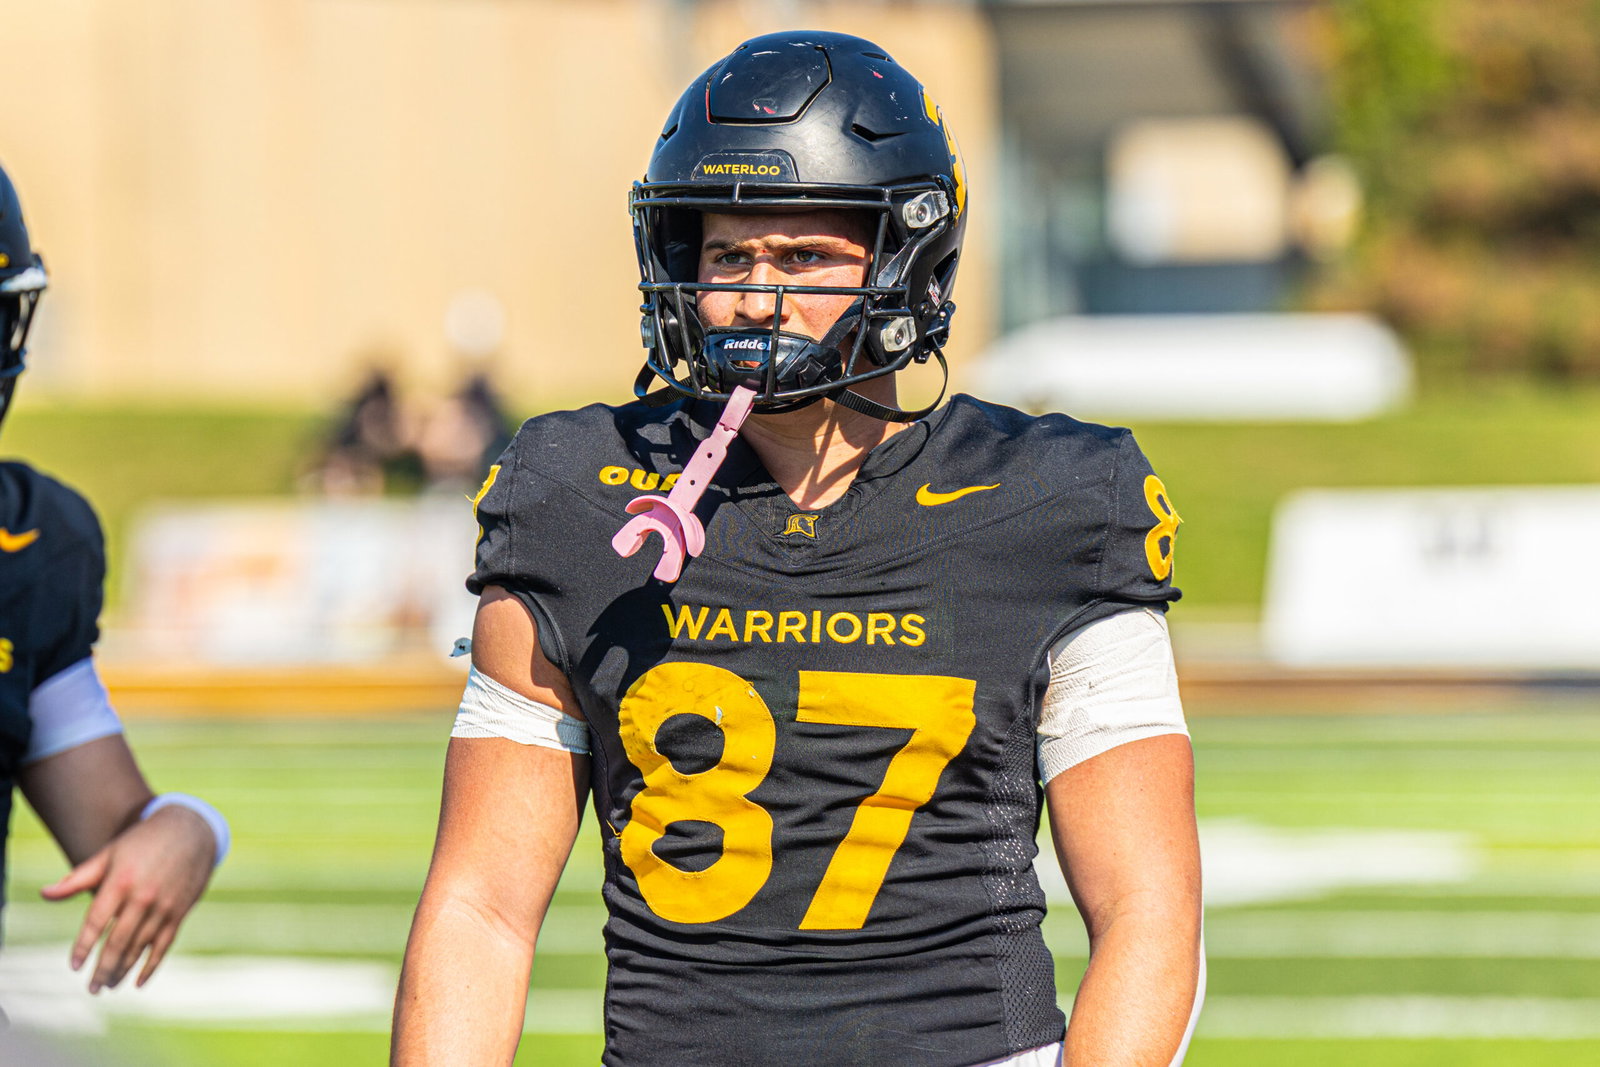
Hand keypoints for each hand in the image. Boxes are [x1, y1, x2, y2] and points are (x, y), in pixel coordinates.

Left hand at [39, 805, 216, 992]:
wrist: (191, 830)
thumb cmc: (142, 842)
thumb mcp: (109, 854)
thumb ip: (77, 878)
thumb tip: (45, 894)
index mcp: (121, 882)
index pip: (96, 922)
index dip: (83, 946)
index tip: (74, 966)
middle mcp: (143, 897)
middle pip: (118, 942)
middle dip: (103, 969)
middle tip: (92, 988)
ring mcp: (164, 906)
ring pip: (139, 947)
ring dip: (122, 970)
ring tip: (109, 986)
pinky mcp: (180, 912)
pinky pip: (164, 945)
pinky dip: (151, 966)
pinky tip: (138, 982)